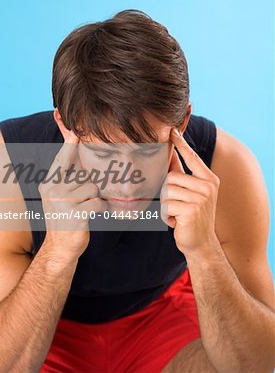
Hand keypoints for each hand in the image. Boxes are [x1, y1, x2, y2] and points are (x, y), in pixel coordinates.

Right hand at [38, 132, 106, 260]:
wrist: (60, 248)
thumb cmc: (64, 219)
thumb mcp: (59, 196)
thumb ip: (66, 178)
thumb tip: (77, 158)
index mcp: (48, 183)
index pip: (61, 160)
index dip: (70, 145)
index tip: (75, 131)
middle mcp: (53, 189)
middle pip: (84, 176)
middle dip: (89, 187)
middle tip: (81, 202)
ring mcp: (63, 201)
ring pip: (93, 188)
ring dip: (94, 199)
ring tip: (84, 209)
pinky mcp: (75, 213)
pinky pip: (98, 202)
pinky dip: (99, 209)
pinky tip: (89, 216)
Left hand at [160, 128, 219, 257]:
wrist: (201, 244)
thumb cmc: (191, 217)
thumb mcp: (190, 194)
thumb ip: (181, 176)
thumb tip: (167, 154)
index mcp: (209, 179)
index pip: (192, 157)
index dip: (181, 144)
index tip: (172, 130)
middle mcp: (207, 186)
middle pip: (171, 177)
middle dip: (166, 193)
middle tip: (175, 207)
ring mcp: (200, 198)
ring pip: (166, 191)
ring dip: (166, 205)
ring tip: (176, 215)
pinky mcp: (191, 209)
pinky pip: (166, 205)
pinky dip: (166, 215)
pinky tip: (176, 222)